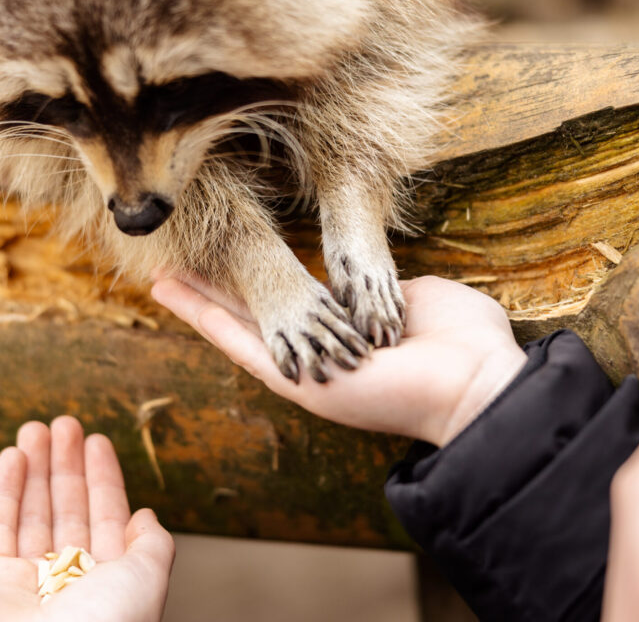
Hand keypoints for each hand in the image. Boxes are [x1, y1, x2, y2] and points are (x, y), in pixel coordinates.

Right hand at [0, 417, 174, 621]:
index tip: (97, 440)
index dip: (102, 476)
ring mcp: (29, 579)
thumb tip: (146, 516)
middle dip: (66, 464)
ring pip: (32, 511)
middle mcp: (69, 577)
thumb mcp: (150, 575)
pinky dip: (4, 489)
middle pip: (67, 507)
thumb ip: (153, 543)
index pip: (106, 513)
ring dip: (34, 467)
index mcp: (108, 577)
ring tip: (36, 428)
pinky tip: (13, 457)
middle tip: (65, 422)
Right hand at [151, 274, 526, 445]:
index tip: (229, 257)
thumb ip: (378, 294)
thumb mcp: (414, 297)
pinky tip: (174, 297)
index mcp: (343, 333)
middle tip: (174, 270)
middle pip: (252, 316)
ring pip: (236, 330)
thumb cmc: (461, 339)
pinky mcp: (299, 382)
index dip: (256, 281)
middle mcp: (315, 352)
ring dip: (196, 302)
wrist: (479, 380)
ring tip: (160, 280)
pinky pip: (242, 346)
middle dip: (213, 291)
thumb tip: (360, 291)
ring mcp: (303, 368)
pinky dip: (204, 318)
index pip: (288, 304)